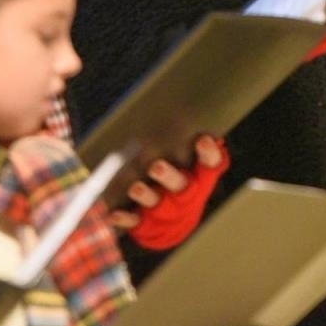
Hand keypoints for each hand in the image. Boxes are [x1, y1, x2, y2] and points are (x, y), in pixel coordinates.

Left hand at [110, 135, 228, 250]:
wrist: (176, 222)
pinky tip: (114, 214)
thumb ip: (185, 141)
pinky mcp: (148, 223)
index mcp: (201, 177)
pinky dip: (125, 218)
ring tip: (136, 188)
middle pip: (181, 186)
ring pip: (157, 203)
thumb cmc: (183, 178)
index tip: (202, 140)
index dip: (208, 154)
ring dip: (145, 195)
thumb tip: (180, 103)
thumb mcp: (191, 161)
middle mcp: (186, 194)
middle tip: (156, 167)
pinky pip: (135, 221)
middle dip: (168, 177)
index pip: (211, 164)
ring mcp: (167, 210)